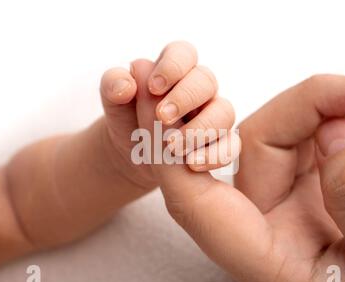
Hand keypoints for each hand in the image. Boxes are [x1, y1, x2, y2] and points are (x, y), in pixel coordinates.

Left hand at [100, 41, 233, 187]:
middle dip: (185, 98)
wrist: (132, 151)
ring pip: (225, 113)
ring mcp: (213, 114)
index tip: (153, 88)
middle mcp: (199, 89)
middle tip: (161, 117)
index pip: (184, 54)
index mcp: (175, 69)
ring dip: (201, 129)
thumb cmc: (126, 116)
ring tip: (172, 147)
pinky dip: (215, 155)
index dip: (173, 67)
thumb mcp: (113, 99)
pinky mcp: (221, 142)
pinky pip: (231, 146)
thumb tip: (127, 85)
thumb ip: (114, 84)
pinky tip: (191, 164)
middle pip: (206, 81)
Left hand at [132, 66, 344, 281]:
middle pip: (257, 145)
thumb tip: (334, 134)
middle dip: (313, 103)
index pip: (193, 202)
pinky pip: (317, 143)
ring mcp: (291, 207)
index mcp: (267, 262)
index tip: (164, 105)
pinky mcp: (316, 193)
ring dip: (335, 109)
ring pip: (288, 135)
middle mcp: (268, 228)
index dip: (171, 151)